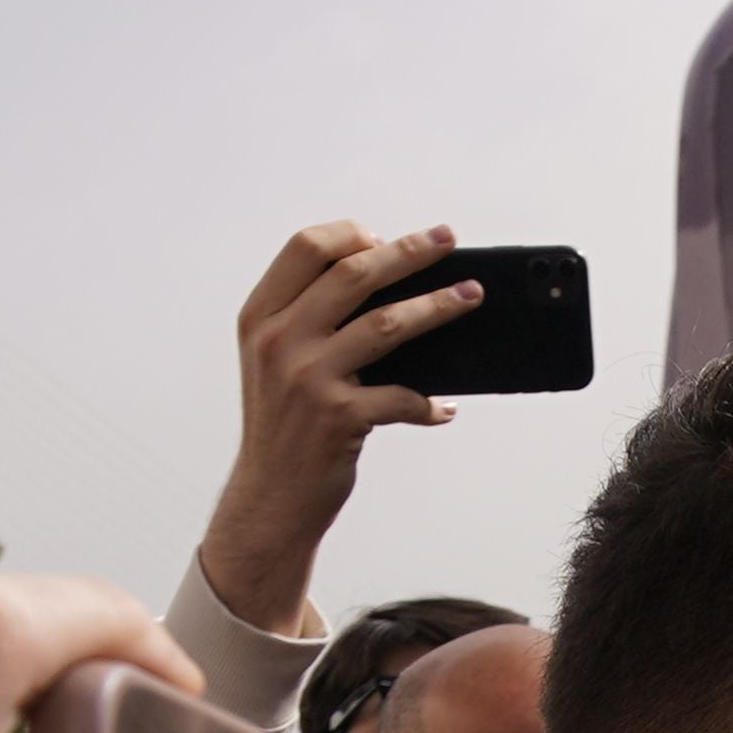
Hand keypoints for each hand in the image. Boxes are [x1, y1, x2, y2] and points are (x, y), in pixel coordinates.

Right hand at [191, 221, 477, 634]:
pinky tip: (443, 408)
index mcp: (261, 317)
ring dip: (437, 306)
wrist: (270, 498)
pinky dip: (429, 402)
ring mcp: (308, 377)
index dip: (350, 234)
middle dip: (408, 251)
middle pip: (354, 272)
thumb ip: (308, 317)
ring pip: (386, 322)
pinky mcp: (339, 417)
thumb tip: (383, 280)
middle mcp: (279, 340)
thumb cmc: (283, 426)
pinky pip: (402, 396)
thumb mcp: (273, 360)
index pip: (306, 247)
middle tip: (446, 240)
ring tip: (471, 296)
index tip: (382, 238)